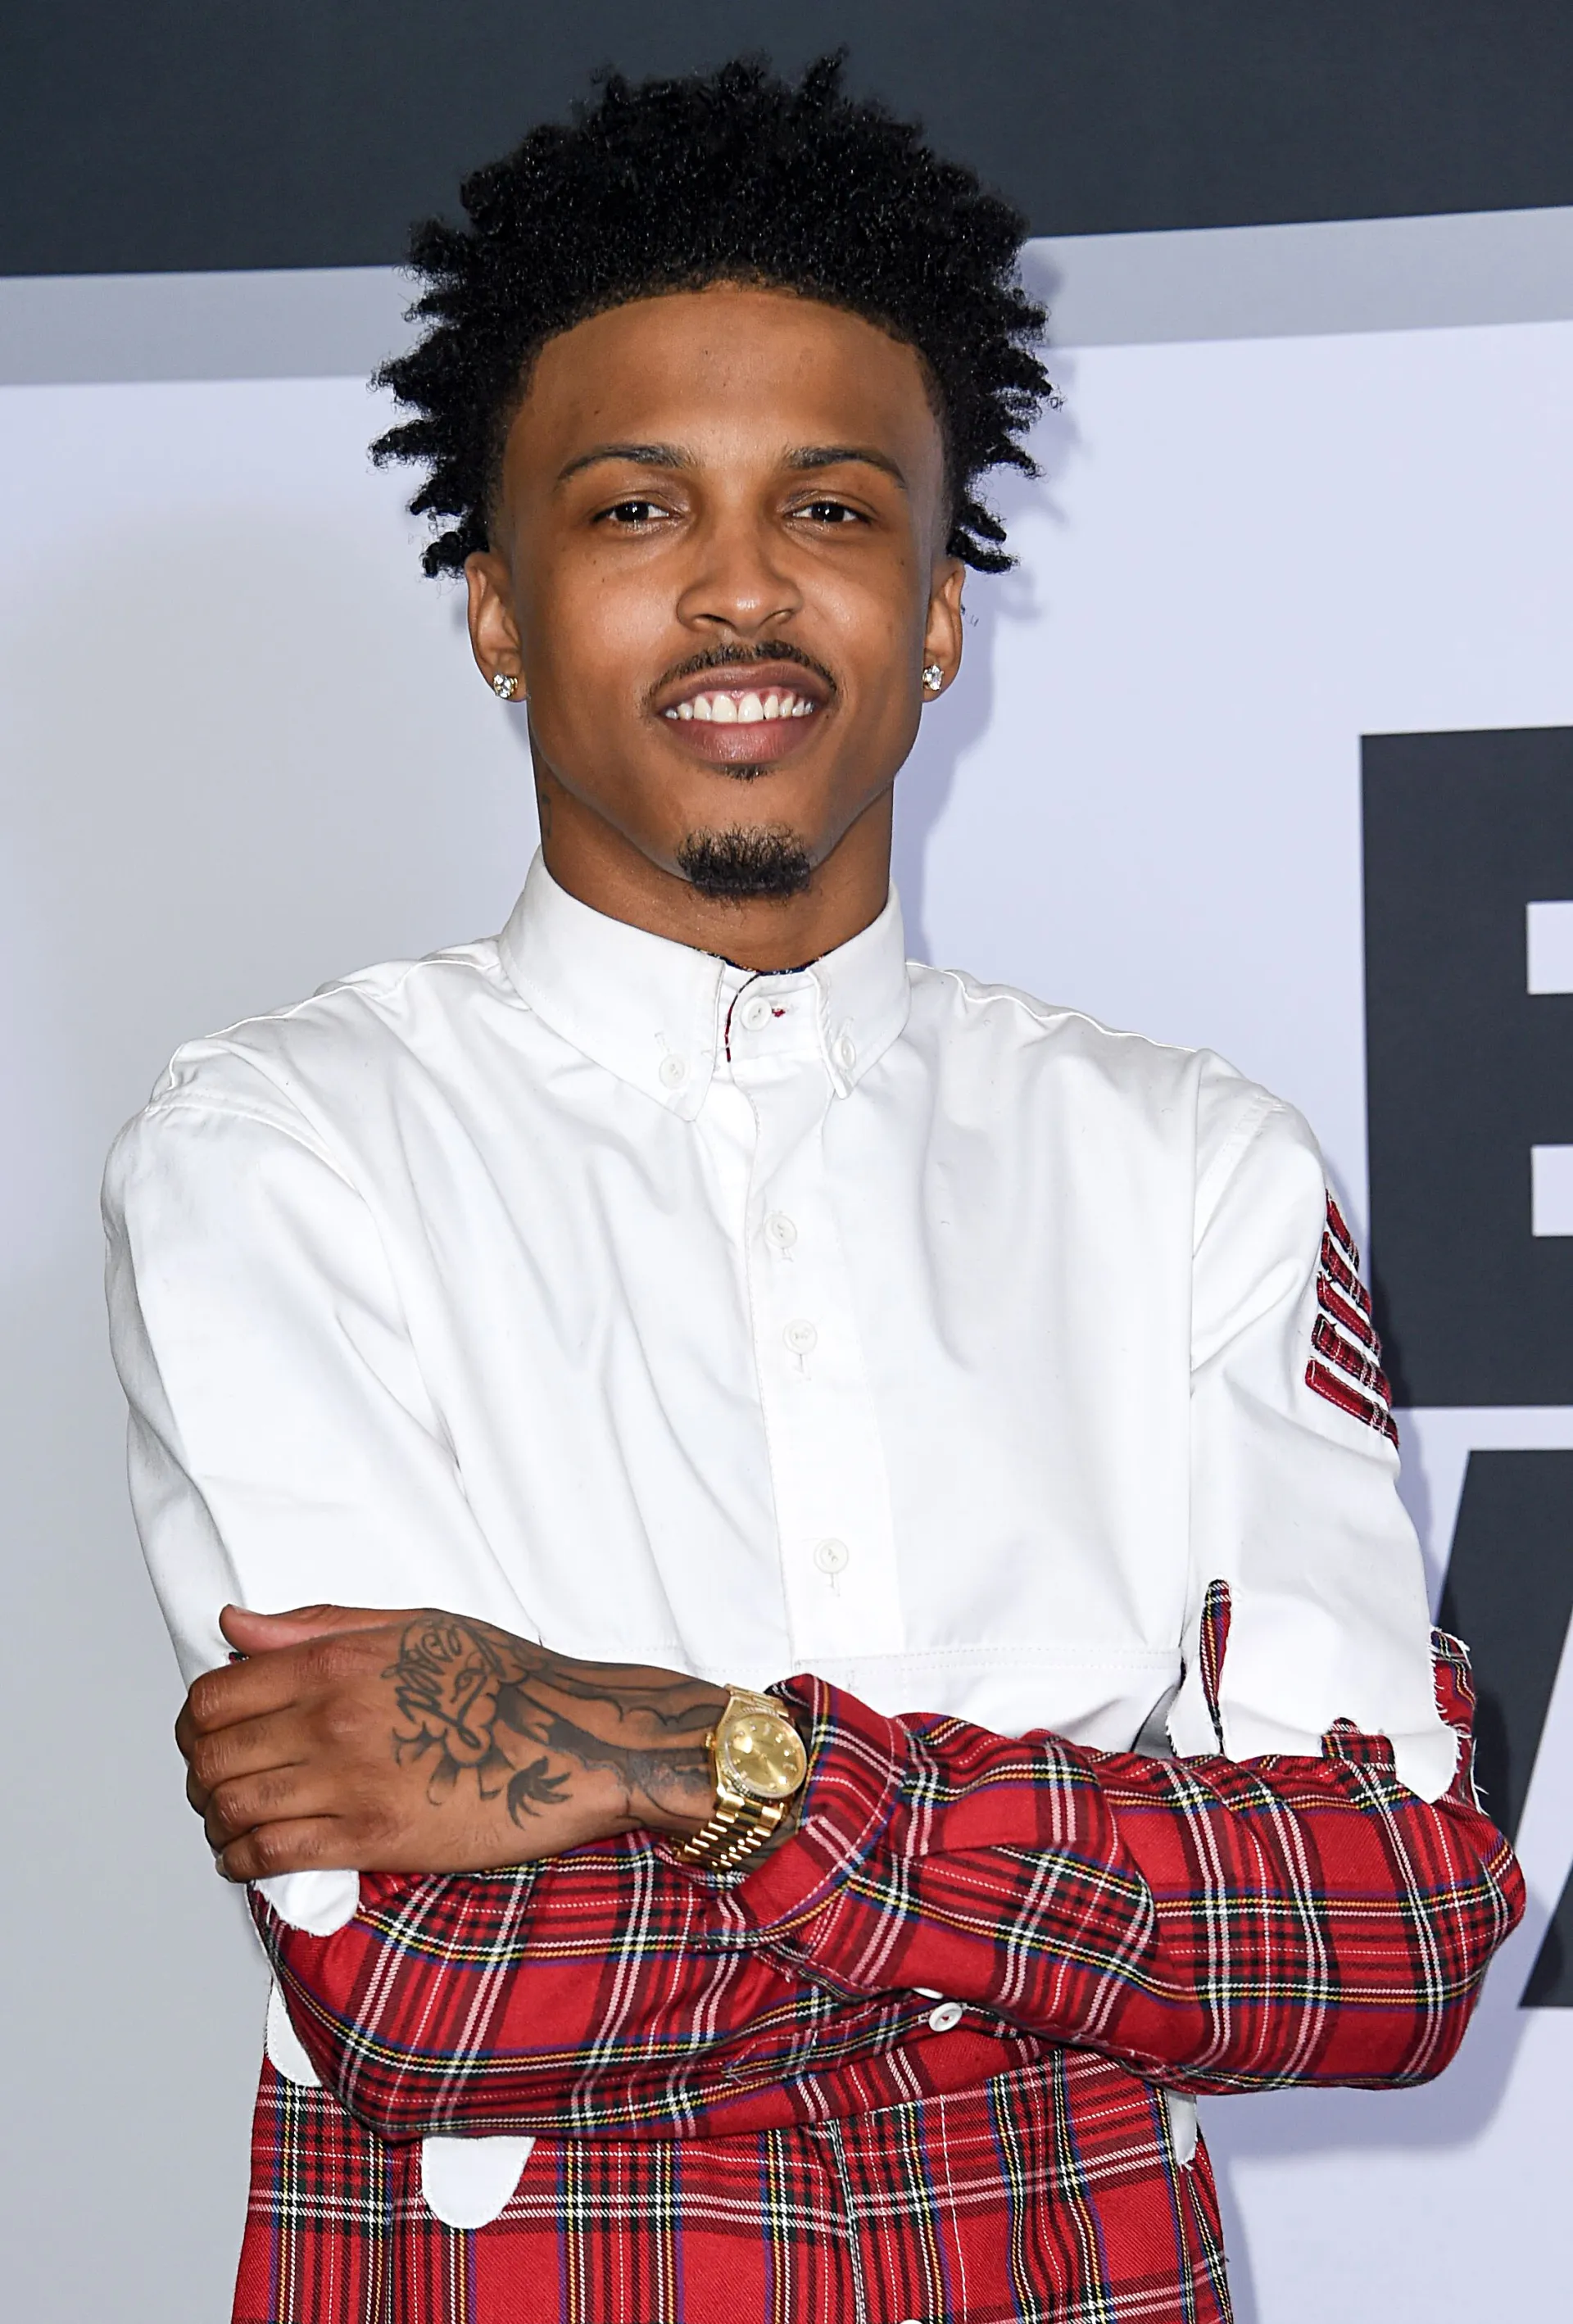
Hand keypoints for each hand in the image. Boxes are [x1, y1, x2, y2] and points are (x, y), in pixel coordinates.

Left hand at [176, 1604, 726, 1881]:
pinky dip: (242, 1860)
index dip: (195, 1720)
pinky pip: (275, 1854)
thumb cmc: (504, 1680)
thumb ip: (316, 1626)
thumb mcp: (413, 1625)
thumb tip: (236, 1628)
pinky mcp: (373, 1840)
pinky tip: (246, 1856)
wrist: (572, 1738)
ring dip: (215, 1819)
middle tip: (211, 1778)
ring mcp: (351, 1783)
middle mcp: (332, 1720)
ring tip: (226, 1820)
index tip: (207, 1731)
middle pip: (213, 1755)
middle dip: (199, 1772)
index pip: (217, 1696)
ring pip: (234, 1808)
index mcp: (336, 1661)